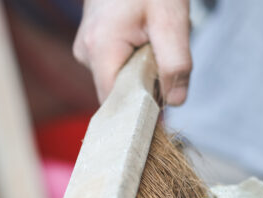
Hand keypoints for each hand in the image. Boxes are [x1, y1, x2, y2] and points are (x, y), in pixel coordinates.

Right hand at [73, 0, 191, 104]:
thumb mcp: (171, 21)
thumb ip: (176, 65)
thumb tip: (175, 102)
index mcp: (100, 49)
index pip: (116, 104)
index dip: (140, 111)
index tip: (163, 110)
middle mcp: (86, 52)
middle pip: (118, 93)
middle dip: (145, 89)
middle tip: (165, 64)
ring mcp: (86, 47)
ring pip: (119, 79)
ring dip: (142, 73)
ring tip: (155, 44)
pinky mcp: (93, 43)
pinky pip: (116, 66)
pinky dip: (136, 62)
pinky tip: (146, 41)